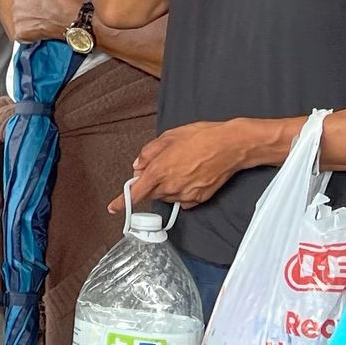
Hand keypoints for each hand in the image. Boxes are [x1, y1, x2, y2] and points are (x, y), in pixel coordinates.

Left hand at [11, 0, 83, 42]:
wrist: (72, 18)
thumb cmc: (62, 1)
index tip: (40, 0)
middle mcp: (15, 6)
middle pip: (20, 8)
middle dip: (30, 9)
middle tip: (43, 10)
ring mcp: (18, 21)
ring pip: (20, 21)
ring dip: (30, 21)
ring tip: (43, 18)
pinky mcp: (21, 34)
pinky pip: (21, 35)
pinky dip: (29, 34)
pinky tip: (40, 28)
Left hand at [125, 119, 260, 209]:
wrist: (232, 145)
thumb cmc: (202, 137)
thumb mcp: (169, 137)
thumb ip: (149, 152)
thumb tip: (138, 165)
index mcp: (159, 170)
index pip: (135, 192)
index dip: (122, 201)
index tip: (113, 207)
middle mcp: (170, 186)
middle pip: (151, 194)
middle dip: (151, 184)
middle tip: (164, 166)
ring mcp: (185, 194)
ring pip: (166, 197)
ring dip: (166, 187)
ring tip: (182, 167)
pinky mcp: (198, 199)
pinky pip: (182, 200)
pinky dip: (181, 192)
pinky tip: (191, 177)